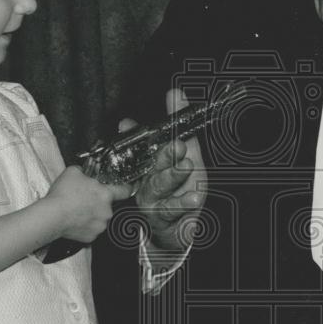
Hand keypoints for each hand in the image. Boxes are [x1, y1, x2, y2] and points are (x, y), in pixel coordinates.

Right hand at [45, 165, 131, 242]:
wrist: (52, 216)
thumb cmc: (63, 195)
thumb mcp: (73, 172)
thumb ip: (84, 172)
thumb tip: (83, 173)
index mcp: (105, 195)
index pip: (124, 191)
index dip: (126, 188)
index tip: (127, 188)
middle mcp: (106, 211)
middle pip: (107, 205)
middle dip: (97, 202)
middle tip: (84, 199)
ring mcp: (100, 225)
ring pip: (99, 218)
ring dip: (91, 215)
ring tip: (77, 210)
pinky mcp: (91, 237)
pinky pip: (91, 229)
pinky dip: (84, 226)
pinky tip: (75, 220)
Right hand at [126, 89, 207, 252]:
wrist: (176, 230)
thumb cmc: (179, 190)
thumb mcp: (188, 155)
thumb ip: (180, 125)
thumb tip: (175, 93)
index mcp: (150, 166)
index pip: (142, 147)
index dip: (136, 134)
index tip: (127, 124)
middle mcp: (148, 182)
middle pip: (152, 165)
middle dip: (164, 154)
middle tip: (177, 144)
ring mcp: (154, 202)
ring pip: (159, 188)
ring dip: (172, 177)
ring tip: (186, 167)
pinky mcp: (165, 220)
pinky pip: (174, 212)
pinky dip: (184, 204)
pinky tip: (195, 198)